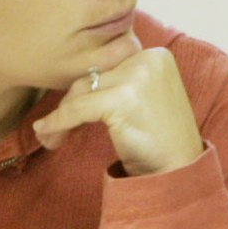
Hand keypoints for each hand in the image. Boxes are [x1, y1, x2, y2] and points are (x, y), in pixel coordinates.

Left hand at [33, 43, 203, 175]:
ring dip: (61, 115)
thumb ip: (119, 82)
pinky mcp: (124, 99)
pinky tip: (47, 133)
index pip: (106, 66)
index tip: (66, 113)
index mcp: (156, 55)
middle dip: (68, 104)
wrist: (180, 172)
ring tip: (50, 136)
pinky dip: (58, 122)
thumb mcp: (145, 100)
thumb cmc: (160, 141)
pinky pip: (78, 109)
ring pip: (81, 91)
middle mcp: (149, 59)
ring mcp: (138, 78)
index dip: (83, 91)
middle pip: (92, 76)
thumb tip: (72, 84)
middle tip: (52, 129)